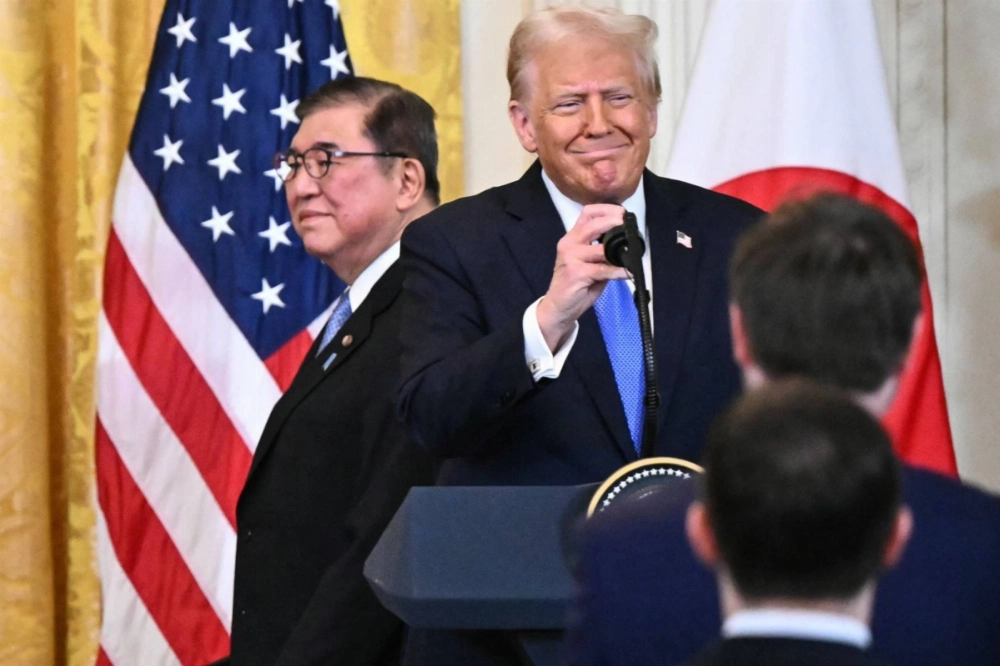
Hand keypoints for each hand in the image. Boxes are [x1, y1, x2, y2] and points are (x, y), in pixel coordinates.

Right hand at [537, 204, 628, 351]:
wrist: (558, 308)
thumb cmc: (576, 286)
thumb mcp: (590, 264)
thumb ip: (604, 253)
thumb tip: (627, 245)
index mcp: (572, 238)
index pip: (587, 213)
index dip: (606, 210)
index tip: (622, 214)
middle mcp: (569, 244)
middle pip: (593, 224)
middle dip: (614, 222)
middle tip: (629, 228)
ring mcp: (571, 258)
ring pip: (601, 248)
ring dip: (620, 251)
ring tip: (632, 255)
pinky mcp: (576, 273)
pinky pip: (603, 269)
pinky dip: (618, 271)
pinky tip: (627, 272)